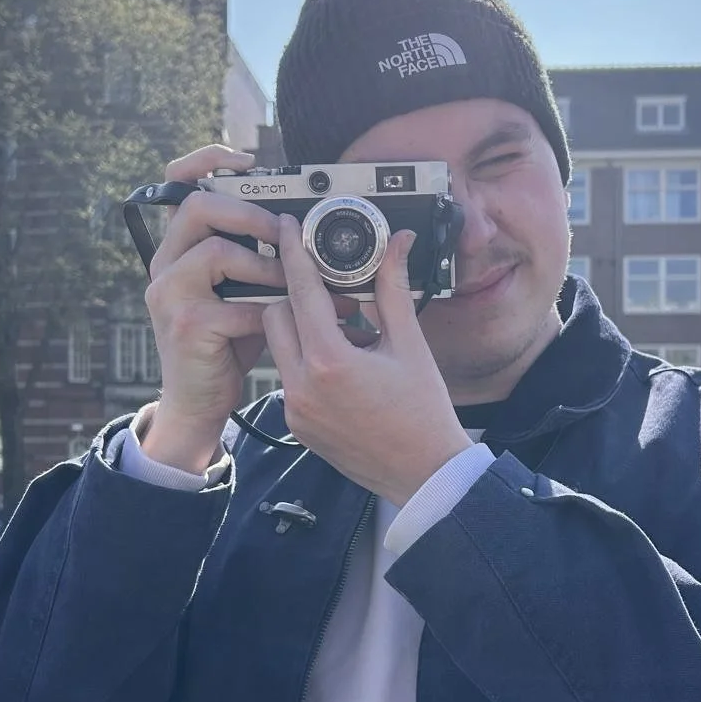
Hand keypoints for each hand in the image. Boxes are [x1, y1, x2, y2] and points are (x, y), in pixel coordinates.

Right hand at [140, 145, 284, 471]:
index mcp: (178, 248)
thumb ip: (259, 260)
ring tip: (294, 283)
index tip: (244, 159)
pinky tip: (289, 322)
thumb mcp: (240, 292)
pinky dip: (271, 312)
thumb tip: (308, 231)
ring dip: (265, 265)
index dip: (207, 161)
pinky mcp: (186, 325)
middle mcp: (165, 264)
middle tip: (283, 231)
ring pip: (217, 252)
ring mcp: (170, 294)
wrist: (198, 403)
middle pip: (197, 208)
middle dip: (249, 214)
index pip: (178, 184)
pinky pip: (237, 305)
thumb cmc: (226, 344)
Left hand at [263, 216, 471, 506]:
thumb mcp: (409, 344)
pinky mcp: (297, 424)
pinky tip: (342, 366)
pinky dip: (307, 361)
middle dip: (298, 298)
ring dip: (302, 330)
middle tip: (332, 292)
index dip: (293, 253)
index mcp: (330, 362)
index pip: (301, 291)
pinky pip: (288, 377)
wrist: (424, 472)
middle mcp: (302, 387)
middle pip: (276, 315)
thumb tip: (397, 245)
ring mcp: (295, 409)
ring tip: (346, 333)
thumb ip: (392, 289)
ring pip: (280, 347)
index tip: (287, 228)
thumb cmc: (423, 412)